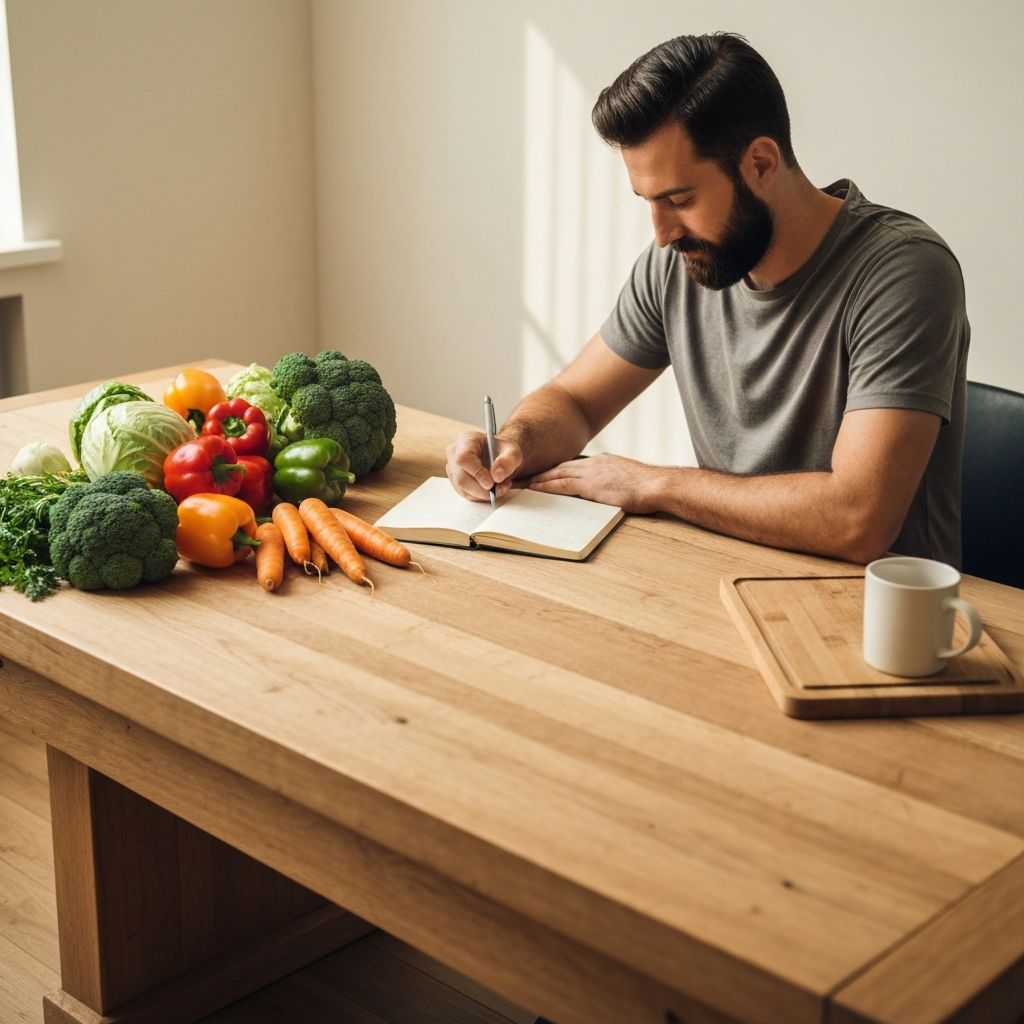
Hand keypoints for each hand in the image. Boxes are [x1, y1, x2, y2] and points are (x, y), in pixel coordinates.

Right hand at [445, 430, 523, 501]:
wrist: (498, 456)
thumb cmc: (502, 451)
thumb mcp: (512, 452)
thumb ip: (508, 461)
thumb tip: (497, 476)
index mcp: (466, 440)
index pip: (463, 458)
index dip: (476, 473)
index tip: (491, 483)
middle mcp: (454, 453)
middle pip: (461, 478)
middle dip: (481, 489)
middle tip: (500, 489)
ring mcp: (453, 469)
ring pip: (463, 489)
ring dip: (483, 494)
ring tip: (501, 487)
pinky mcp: (456, 481)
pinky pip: (466, 494)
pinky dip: (481, 496)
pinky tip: (493, 489)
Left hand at [528, 453, 661, 512]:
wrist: (656, 485)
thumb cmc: (648, 487)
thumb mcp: (626, 481)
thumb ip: (613, 484)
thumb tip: (608, 493)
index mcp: (603, 463)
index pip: (573, 466)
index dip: (556, 470)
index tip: (543, 473)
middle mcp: (594, 464)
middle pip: (560, 467)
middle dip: (542, 472)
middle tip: (525, 476)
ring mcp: (591, 473)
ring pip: (556, 474)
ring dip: (538, 478)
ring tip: (522, 483)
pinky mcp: (590, 485)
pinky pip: (561, 485)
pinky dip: (546, 486)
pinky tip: (534, 489)